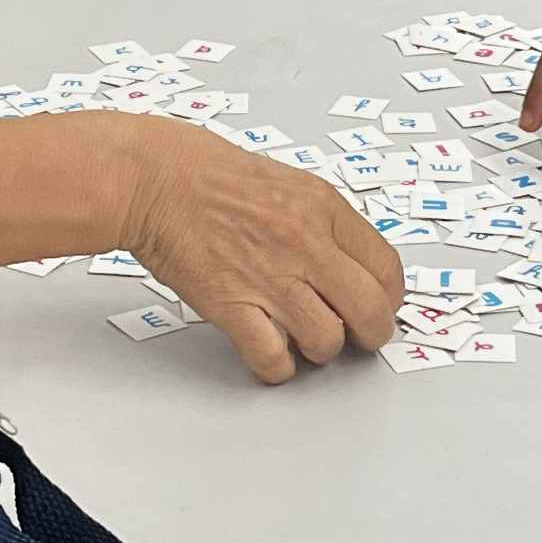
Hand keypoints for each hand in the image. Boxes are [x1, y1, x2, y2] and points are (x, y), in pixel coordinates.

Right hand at [122, 123, 403, 380]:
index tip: (380, 306)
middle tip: (358, 337)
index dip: (389, 298)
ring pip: (326, 340)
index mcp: (322, 207)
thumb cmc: (209, 174)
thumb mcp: (286, 181)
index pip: (386, 268)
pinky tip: (272, 356)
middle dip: (370, 334)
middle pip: (370, 311)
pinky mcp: (230, 304)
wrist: (153, 178)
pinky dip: (277, 368)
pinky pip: (272, 357)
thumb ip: (322, 221)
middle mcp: (303, 242)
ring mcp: (267, 275)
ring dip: (319, 350)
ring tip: (305, 340)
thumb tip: (351, 264)